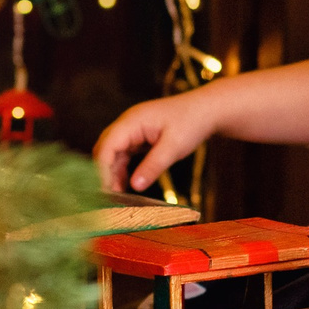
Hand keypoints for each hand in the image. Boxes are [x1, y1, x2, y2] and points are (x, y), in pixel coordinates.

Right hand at [93, 92, 217, 193]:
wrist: (207, 110)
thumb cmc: (192, 123)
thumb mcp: (174, 147)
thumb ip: (153, 166)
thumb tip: (134, 186)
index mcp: (132, 121)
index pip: (107, 146)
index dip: (102, 169)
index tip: (104, 191)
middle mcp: (128, 124)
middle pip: (105, 149)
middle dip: (103, 173)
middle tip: (107, 198)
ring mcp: (132, 130)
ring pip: (113, 154)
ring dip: (112, 173)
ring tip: (116, 196)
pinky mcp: (139, 137)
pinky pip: (124, 155)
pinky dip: (122, 170)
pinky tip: (126, 186)